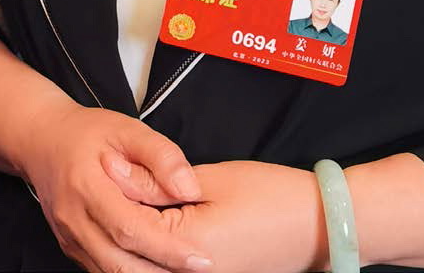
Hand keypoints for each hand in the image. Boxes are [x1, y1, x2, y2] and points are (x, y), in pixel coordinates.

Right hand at [20, 99, 212, 272]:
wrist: (43, 140)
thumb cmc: (89, 132)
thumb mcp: (128, 129)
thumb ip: (161, 156)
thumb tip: (190, 190)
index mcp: (86, 187)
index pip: (130, 229)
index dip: (167, 248)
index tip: (200, 258)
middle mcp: (73, 220)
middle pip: (119, 262)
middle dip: (161, 271)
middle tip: (200, 269)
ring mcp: (69, 237)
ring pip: (109, 272)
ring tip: (182, 271)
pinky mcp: (71, 246)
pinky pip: (101, 269)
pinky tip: (156, 267)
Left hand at [109, 157, 330, 272]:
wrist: (317, 225)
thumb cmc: (269, 195)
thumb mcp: (214, 179)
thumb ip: (163, 182)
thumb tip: (122, 175)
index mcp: (183, 248)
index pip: (131, 220)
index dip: (117, 188)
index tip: (105, 161)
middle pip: (130, 256)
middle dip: (118, 219)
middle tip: (111, 181)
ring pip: (143, 267)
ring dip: (131, 239)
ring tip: (128, 200)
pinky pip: (165, 271)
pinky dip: (151, 253)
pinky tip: (152, 223)